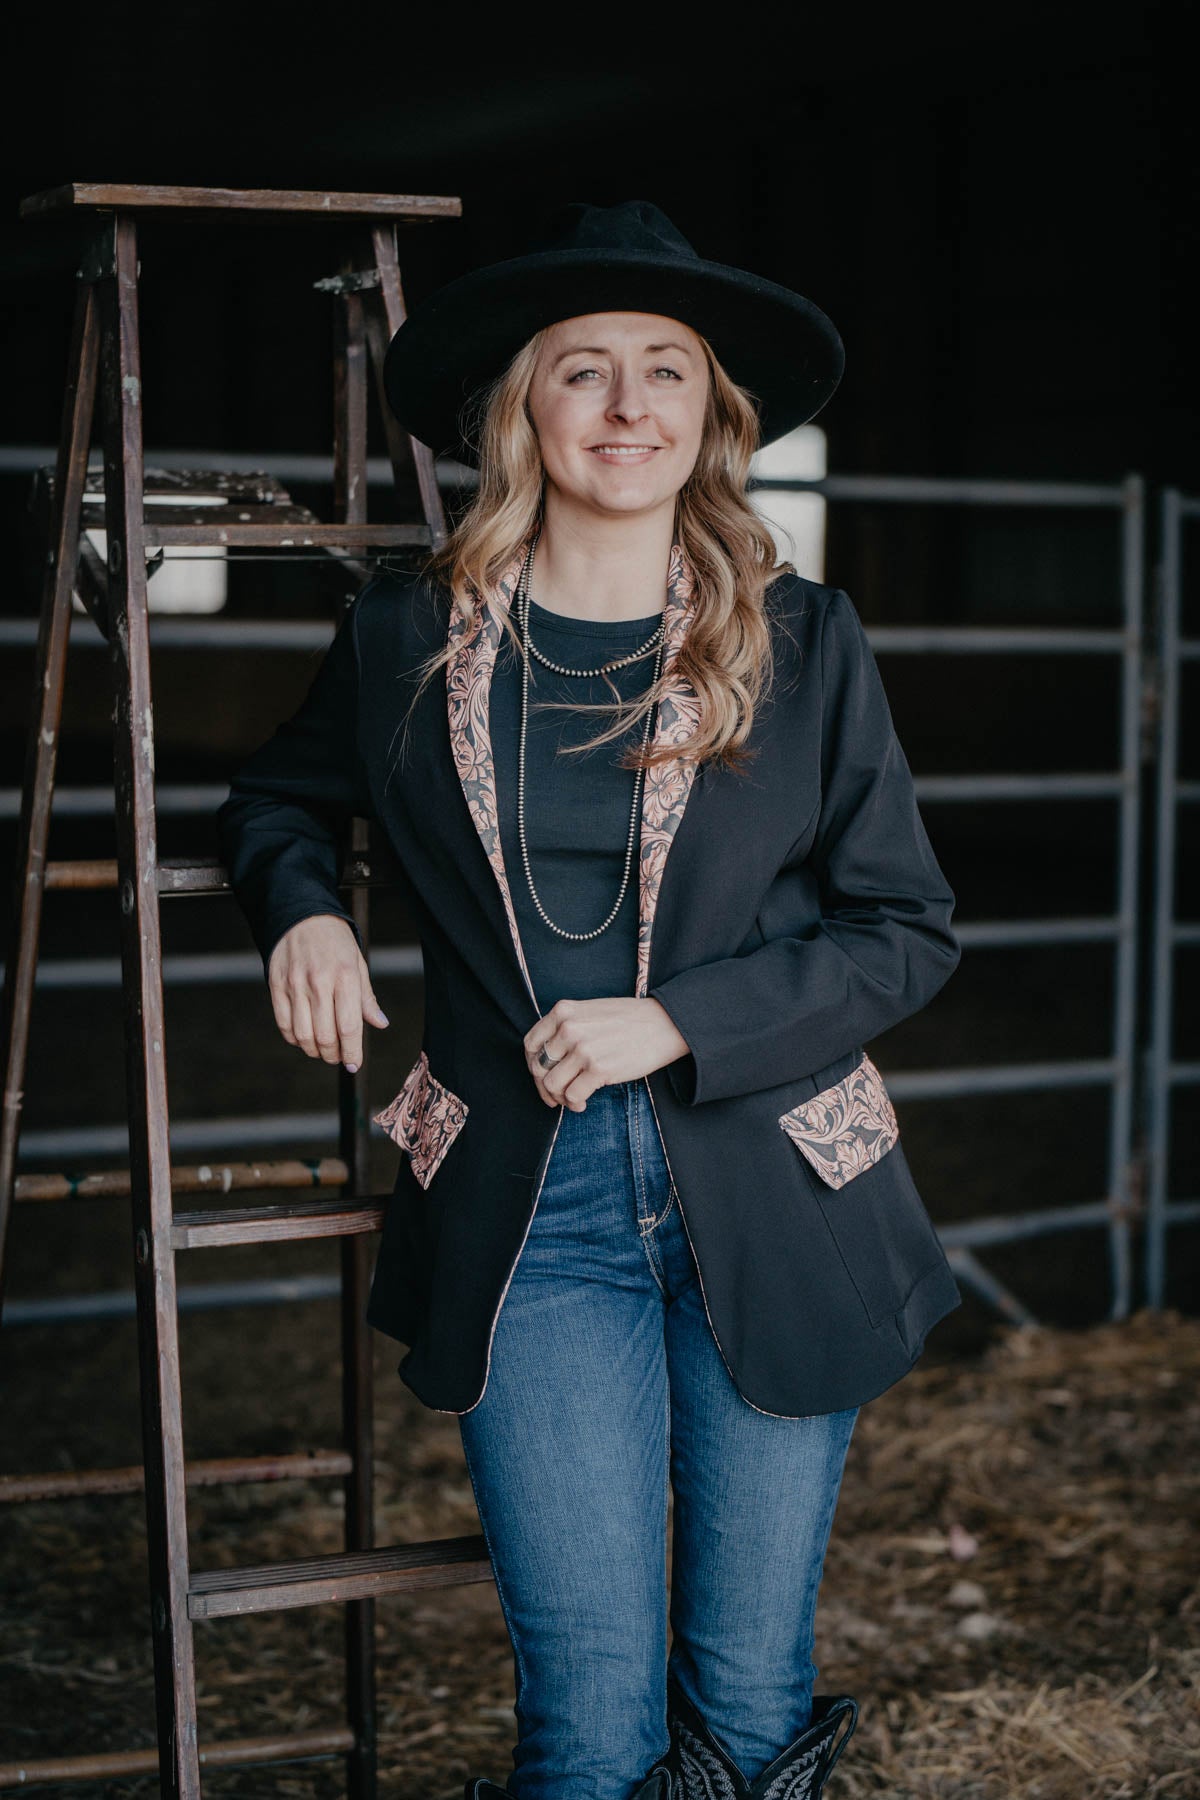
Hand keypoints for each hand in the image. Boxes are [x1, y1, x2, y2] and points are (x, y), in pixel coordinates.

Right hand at [267, 914, 388, 1071]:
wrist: (301, 915)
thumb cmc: (334, 940)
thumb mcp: (358, 963)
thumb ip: (366, 998)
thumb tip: (380, 1024)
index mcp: (345, 976)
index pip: (349, 1026)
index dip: (352, 1051)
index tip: (354, 1063)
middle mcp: (319, 982)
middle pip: (324, 1036)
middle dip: (333, 1055)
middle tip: (339, 1056)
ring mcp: (295, 985)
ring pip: (302, 1035)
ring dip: (314, 1051)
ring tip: (323, 1049)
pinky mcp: (276, 986)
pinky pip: (284, 1024)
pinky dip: (294, 1039)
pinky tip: (304, 1037)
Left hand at [524, 996, 691, 1110]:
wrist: (663, 1024)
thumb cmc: (627, 1020)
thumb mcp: (589, 1011)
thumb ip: (565, 1027)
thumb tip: (545, 1061)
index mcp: (563, 1011)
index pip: (530, 1044)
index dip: (533, 1065)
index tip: (542, 1076)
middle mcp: (569, 1028)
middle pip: (539, 1067)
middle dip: (546, 1086)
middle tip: (558, 1095)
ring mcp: (583, 1048)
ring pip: (552, 1084)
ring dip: (560, 1097)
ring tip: (573, 1098)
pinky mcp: (599, 1068)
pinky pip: (572, 1095)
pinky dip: (575, 1104)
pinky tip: (583, 1103)